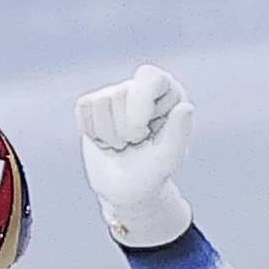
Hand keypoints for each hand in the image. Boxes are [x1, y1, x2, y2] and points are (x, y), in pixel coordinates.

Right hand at [73, 64, 196, 246]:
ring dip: (109, 134)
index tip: (141, 131)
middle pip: (121, 93)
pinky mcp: (92, 104)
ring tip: (122, 144)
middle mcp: (142, 87)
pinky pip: (84, 108)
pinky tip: (105, 140)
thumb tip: (185, 107)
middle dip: (125, 129)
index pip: (150, 77)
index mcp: (169, 94)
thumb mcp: (167, 160)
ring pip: (101, 102)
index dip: (140, 102)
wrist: (125, 191)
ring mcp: (116, 93)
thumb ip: (179, 134)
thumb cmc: (151, 173)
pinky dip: (92, 132)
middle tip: (135, 143)